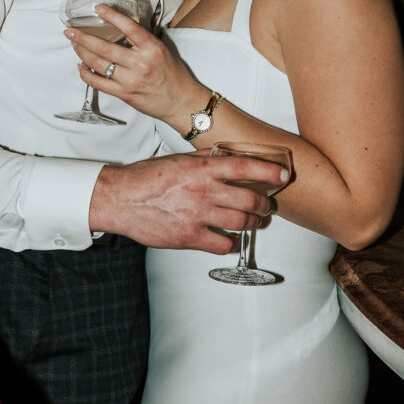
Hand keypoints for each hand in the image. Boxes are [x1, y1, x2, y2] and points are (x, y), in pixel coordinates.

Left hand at [64, 3, 205, 125]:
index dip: (111, 15)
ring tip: (74, 44)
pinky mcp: (124, 94)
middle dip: (83, 38)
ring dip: (82, 53)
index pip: (129, 27)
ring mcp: (130, 80)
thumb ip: (141, 40)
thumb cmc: (173, 74)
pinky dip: (86, 74)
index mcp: (152, 48)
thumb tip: (120, 27)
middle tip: (70, 31)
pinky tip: (81, 67)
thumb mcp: (161, 50)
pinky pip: (98, 83)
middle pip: (104, 47)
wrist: (180, 102)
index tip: (97, 8)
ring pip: (98, 64)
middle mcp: (140, 63)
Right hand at [89, 151, 289, 254]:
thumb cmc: (146, 178)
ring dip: (254, 224)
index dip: (268, 172)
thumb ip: (205, 161)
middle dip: (264, 204)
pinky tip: (231, 239)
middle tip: (267, 206)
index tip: (282, 175)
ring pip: (241, 222)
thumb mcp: (179, 160)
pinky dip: (231, 243)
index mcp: (201, 169)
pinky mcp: (189, 237)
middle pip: (249, 199)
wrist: (120, 199)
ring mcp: (197, 215)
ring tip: (255, 222)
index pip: (244, 167)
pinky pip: (222, 244)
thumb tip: (228, 159)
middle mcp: (203, 191)